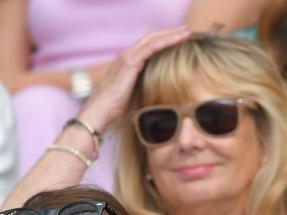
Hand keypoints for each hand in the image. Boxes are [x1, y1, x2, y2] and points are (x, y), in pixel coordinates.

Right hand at [76, 26, 191, 133]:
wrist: (99, 112)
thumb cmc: (114, 110)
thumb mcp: (133, 96)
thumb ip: (143, 89)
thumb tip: (159, 96)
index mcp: (128, 63)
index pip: (148, 46)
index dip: (163, 41)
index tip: (181, 40)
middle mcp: (127, 56)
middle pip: (151, 38)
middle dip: (170, 33)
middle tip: (187, 31)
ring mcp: (127, 58)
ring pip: (152, 39)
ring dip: (171, 34)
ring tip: (186, 32)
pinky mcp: (130, 63)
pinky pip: (150, 47)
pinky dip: (165, 42)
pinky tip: (178, 39)